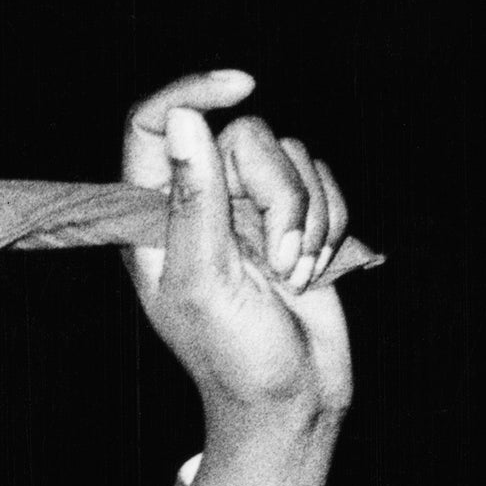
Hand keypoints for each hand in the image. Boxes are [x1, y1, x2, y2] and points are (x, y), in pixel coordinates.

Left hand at [117, 69, 355, 459]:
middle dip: (277, 194)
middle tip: (277, 259)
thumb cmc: (233, 356)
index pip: (157, 125)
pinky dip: (331, 224)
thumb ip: (193, 201)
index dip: (192, 91)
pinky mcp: (295, 219)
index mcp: (154, 217)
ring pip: (292, 155)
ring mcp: (249, 210)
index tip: (241, 85)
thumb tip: (187, 121)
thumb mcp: (203, 281)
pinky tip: (315, 271)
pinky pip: (324, 180)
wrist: (292, 400)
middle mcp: (200, 203)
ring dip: (307, 217)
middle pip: (244, 135)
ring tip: (294, 275)